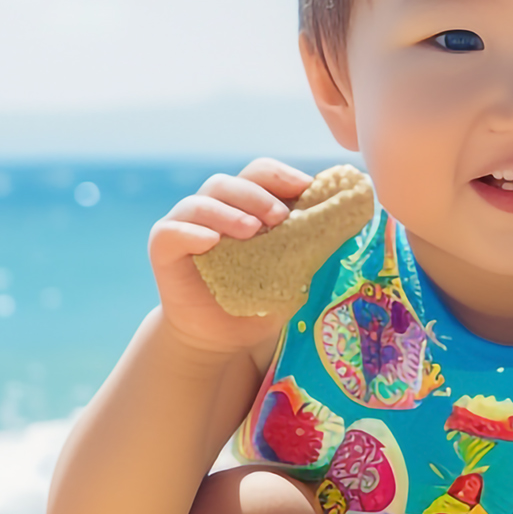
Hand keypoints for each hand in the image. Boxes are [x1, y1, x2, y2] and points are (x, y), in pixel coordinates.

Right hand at [145, 159, 316, 356]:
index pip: (260, 175)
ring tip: (251, 231)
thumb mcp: (290, 273)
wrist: (222, 338)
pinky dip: (191, 232)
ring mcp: (186, 225)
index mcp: (245, 206)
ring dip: (229, 211)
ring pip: (201, 201)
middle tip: (280, 217)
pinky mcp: (163, 247)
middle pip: (230, 182)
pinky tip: (211, 242)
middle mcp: (214, 208)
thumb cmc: (257, 301)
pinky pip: (171, 231)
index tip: (306, 187)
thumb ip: (310, 244)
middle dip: (257, 194)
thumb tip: (348, 218)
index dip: (281, 175)